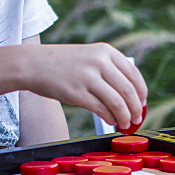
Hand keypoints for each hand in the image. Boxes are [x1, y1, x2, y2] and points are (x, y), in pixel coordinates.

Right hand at [26, 43, 146, 129]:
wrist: (32, 64)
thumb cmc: (61, 63)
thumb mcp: (88, 56)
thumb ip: (108, 70)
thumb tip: (130, 96)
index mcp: (105, 51)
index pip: (133, 74)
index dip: (142, 93)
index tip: (142, 104)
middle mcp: (98, 62)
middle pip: (128, 90)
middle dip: (136, 109)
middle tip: (136, 119)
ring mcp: (87, 77)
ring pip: (117, 102)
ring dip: (124, 117)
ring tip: (124, 124)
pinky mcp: (76, 93)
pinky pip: (101, 109)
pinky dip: (109, 118)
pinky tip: (110, 121)